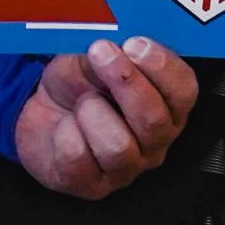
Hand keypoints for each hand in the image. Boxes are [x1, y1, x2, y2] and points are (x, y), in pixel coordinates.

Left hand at [12, 37, 196, 199]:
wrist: (40, 112)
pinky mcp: (91, 186)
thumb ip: (114, 49)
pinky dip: (64, 132)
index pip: (184, 92)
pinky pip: (78, 157)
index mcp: (167, 107)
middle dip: (125, 82)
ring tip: (81, 101)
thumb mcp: (95, 57)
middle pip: (155, 121)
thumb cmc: (78, 84)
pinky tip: (64, 126)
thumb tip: (119, 39)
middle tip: (100, 52)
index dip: (162, 67)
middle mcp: (154, 142)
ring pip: (118, 146)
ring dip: (92, 111)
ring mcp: (125, 169)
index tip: (134, 43)